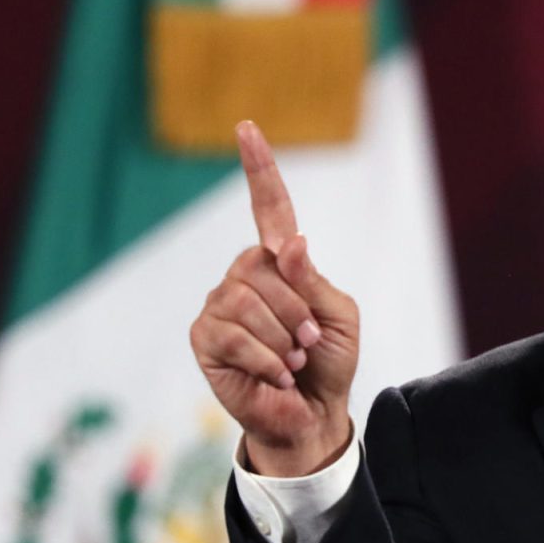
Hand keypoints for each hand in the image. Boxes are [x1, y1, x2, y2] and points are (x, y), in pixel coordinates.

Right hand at [189, 121, 359, 475]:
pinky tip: (273, 375)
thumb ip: (315, 282)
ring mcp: (220, 304)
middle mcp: (245, 276)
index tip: (247, 128)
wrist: (311, 414)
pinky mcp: (204, 337)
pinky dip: (266, 361)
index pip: (269, 209)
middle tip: (309, 345)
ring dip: (284, 340)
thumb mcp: (339, 318)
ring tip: (291, 361)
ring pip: (249, 303)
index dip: (260, 169)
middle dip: (299, 313)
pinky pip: (235, 335)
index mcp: (281, 264)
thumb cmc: (329, 363)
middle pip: (265, 267)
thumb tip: (290, 243)